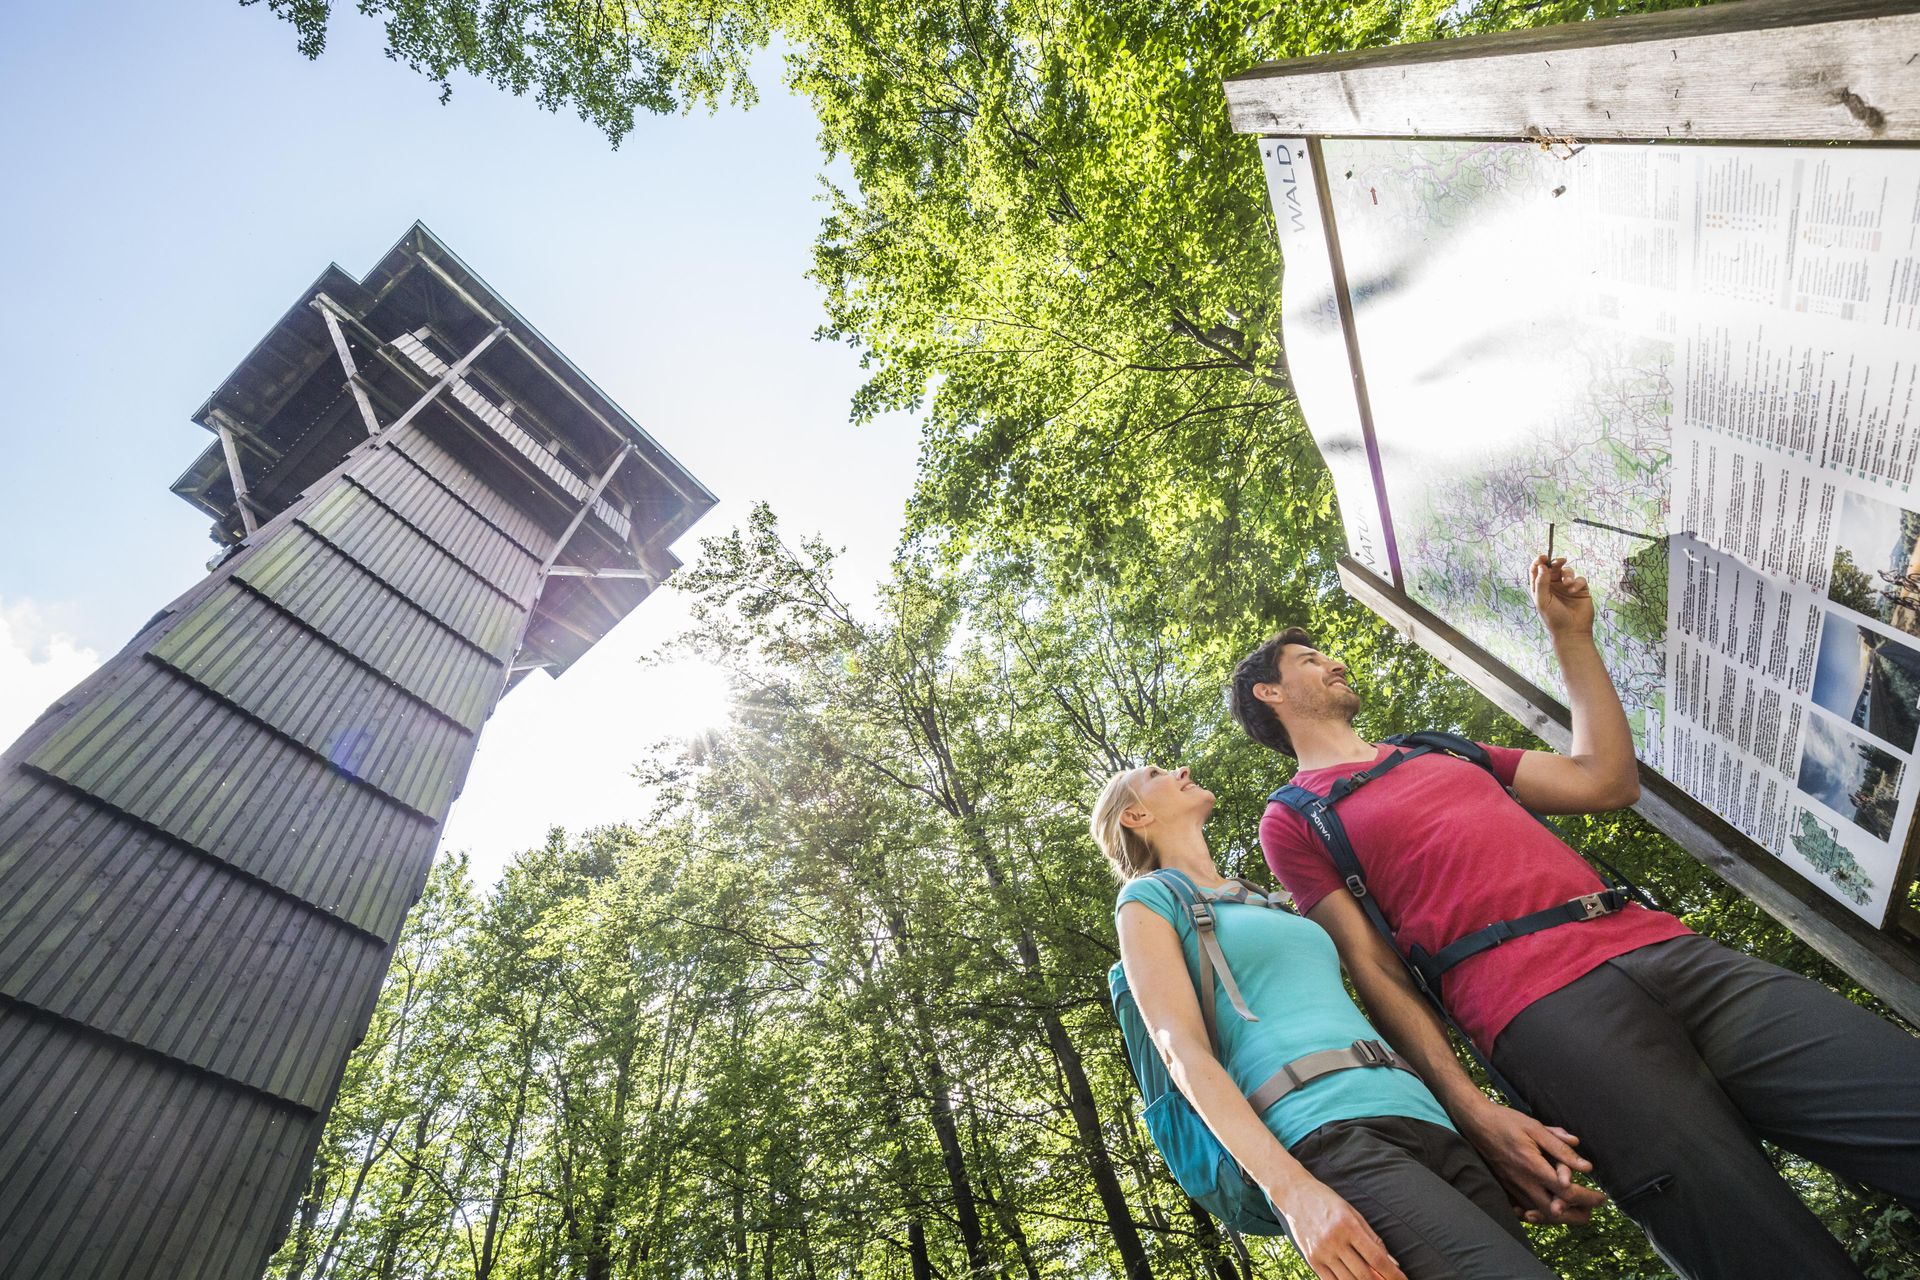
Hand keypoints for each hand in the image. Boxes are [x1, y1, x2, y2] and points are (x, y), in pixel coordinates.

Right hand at [1270, 1178, 1406, 1279]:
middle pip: (1364, 1274)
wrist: (1294, 1194)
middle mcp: (1335, 1240)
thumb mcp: (1353, 1213)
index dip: (1393, 1274)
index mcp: (1349, 1226)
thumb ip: (1372, 1237)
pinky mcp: (1311, 1259)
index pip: (1377, 1258)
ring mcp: (1321, 1251)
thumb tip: (1392, 1262)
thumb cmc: (1327, 1201)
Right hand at [1463, 1102, 1606, 1225]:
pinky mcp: (1505, 1189)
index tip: (1601, 1198)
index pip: (1567, 1192)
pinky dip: (1541, 1214)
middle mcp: (1523, 1182)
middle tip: (1591, 1208)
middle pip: (1556, 1213)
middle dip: (1578, 1214)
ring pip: (1541, 1214)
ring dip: (1562, 1215)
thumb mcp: (1536, 1128)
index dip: (1587, 1198)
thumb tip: (1586, 1167)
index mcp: (1533, 1167)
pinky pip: (1526, 1211)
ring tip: (1577, 1208)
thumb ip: (1560, 1148)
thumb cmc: (1506, 1121)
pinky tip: (1551, 1206)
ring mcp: (1512, 1188)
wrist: (1475, 1122)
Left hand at [1531, 555, 1593, 638]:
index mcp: (1541, 587)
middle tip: (1559, 561)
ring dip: (1567, 574)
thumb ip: (1541, 583)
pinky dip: (1577, 582)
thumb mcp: (1542, 601)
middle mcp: (1553, 585)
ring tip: (1567, 584)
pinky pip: (1579, 579)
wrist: (1572, 631)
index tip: (1542, 557)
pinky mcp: (1580, 589)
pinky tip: (1574, 591)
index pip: (1537, 570)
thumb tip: (1541, 566)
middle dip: (1555, 562)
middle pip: (1553, 567)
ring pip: (1567, 571)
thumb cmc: (1554, 618)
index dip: (1539, 561)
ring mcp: (1567, 586)